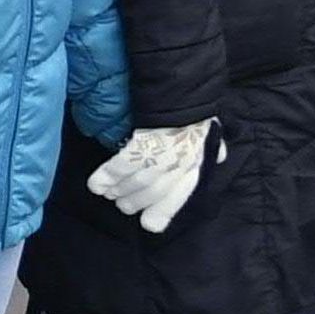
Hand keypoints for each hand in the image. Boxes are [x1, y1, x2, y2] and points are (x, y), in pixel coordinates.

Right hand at [85, 120, 211, 232]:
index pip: (180, 193)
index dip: (164, 211)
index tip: (149, 225)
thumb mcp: (211, 129)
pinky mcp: (145, 141)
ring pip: (139, 181)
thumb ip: (213, 146)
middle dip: (136, 202)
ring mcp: (163, 153)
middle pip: (155, 191)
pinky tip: (95, 185)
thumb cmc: (195, 110)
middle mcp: (181, 162)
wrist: (184, 88)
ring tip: (107, 194)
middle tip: (121, 205)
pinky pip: (124, 164)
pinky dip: (108, 176)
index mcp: (196, 162)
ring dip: (120, 190)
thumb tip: (219, 155)